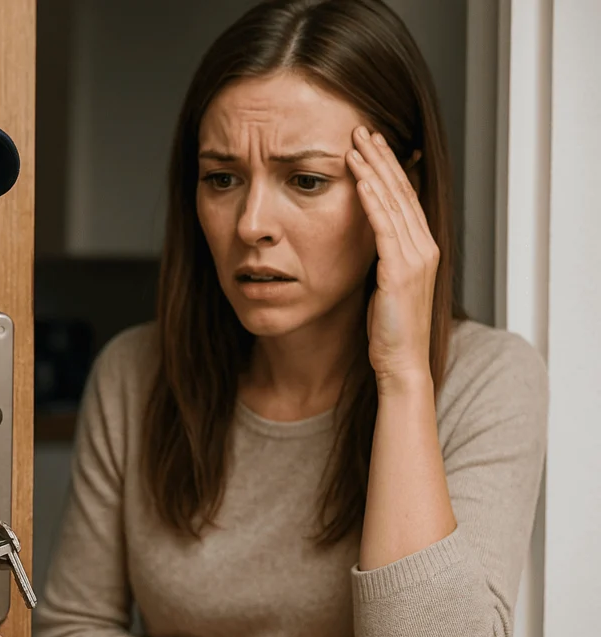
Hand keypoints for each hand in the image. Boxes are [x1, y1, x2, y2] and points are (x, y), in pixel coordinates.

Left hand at [346, 125, 437, 389]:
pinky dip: (373, 202)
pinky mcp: (401, 272)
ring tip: (356, 145)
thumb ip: (380, 257)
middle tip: (363, 130)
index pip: (405, 197)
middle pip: (402, 192)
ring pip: (394, 204)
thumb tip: (364, 238)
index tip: (372, 143)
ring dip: (374, 172)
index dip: (389, 168)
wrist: (400, 363)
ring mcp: (416, 259)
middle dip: (382, 158)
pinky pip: (385, 229)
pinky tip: (360, 182)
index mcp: (421, 249)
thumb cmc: (389, 329)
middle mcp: (424, 248)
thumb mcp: (384, 284)